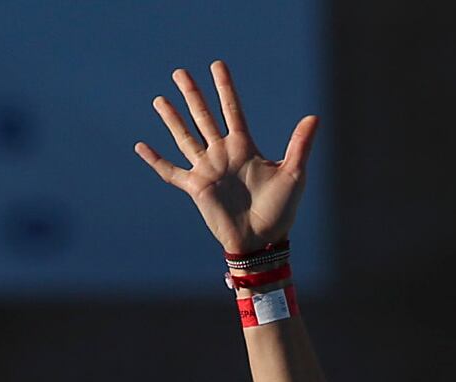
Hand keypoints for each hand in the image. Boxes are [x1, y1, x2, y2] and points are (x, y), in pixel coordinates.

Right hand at [133, 59, 314, 254]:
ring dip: (172, 118)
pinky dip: (155, 160)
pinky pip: (171, 171)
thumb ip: (300, 145)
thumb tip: (314, 117)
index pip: (231, 109)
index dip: (224, 87)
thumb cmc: (280, 211)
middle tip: (179, 72)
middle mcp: (222, 153)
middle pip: (203, 116)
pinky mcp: (196, 187)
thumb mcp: (293, 174)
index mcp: (244, 146)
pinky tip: (140, 146)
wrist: (261, 241)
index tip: (216, 65)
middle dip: (192, 94)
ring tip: (160, 99)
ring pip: (185, 137)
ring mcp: (207, 169)